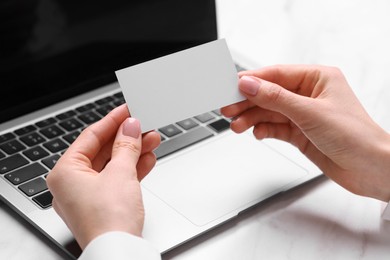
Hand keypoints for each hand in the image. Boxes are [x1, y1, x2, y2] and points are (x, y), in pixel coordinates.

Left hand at [46, 104, 159, 249]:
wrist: (120, 252)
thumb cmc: (109, 220)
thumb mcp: (121, 173)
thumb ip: (126, 146)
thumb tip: (130, 126)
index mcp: (65, 173)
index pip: (90, 137)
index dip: (112, 121)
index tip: (127, 110)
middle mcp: (72, 184)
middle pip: (102, 150)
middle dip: (127, 137)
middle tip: (143, 124)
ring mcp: (88, 195)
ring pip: (113, 165)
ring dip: (134, 152)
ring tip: (152, 139)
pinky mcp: (103, 204)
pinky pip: (118, 179)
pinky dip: (133, 169)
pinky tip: (148, 158)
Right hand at [221, 65, 389, 201]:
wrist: (371, 169)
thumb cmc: (355, 136)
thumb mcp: (309, 113)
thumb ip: (275, 98)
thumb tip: (249, 85)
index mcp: (317, 78)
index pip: (276, 74)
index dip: (251, 80)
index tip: (230, 86)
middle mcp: (309, 95)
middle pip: (269, 94)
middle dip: (247, 101)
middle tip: (227, 108)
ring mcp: (303, 115)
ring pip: (269, 112)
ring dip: (251, 118)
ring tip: (236, 126)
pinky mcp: (300, 133)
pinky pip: (275, 127)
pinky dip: (263, 130)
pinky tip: (256, 133)